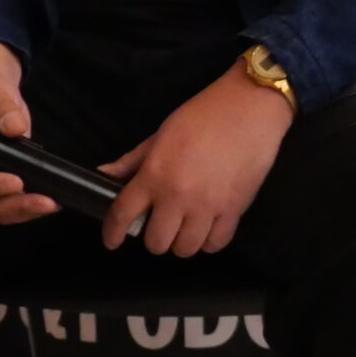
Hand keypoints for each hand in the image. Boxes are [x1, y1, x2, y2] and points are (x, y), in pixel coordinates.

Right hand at [0, 37, 55, 225]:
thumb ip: (1, 108)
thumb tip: (14, 127)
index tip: (16, 181)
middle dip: (13, 205)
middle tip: (42, 202)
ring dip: (24, 211)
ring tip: (51, 204)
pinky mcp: (4, 183)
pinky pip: (13, 202)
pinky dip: (31, 206)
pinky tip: (54, 202)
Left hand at [97, 63, 292, 257]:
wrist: (250, 107)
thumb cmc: (203, 114)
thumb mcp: (161, 133)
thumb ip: (133, 160)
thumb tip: (105, 174)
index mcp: (154, 174)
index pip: (123, 214)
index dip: (113, 233)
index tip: (112, 241)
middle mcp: (177, 196)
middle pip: (156, 242)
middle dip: (155, 237)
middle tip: (162, 224)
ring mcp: (208, 206)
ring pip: (186, 248)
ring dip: (181, 241)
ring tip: (186, 228)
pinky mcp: (235, 209)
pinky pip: (216, 243)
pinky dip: (209, 241)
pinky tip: (208, 229)